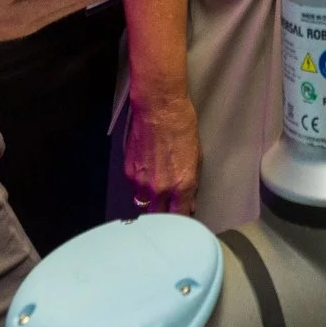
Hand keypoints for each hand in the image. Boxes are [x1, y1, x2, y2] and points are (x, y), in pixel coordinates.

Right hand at [123, 89, 200, 214]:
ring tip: (156, 187)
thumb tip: (188, 202)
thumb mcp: (196, 156)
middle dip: (164, 214)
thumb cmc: (182, 125)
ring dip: (150, 201)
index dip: (181, 219)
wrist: (158, 108)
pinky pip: (134, 188)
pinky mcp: (128, 173)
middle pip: (159, 216)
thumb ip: (191, 184)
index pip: (180, 216)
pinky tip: (146, 172)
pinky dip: (140, 186)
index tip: (182, 218)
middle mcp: (161, 189)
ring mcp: (142, 182)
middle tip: (167, 207)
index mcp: (183, 185)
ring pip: (144, 204)